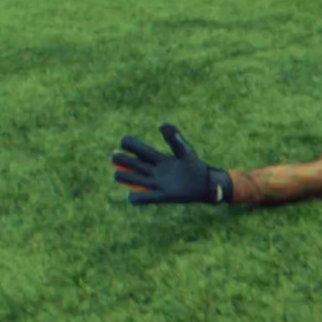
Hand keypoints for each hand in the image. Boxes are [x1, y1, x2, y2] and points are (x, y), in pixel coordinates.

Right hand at [112, 123, 234, 204]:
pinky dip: (135, 198)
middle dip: (121, 159)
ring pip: (132, 178)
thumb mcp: (185, 150)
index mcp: (157, 158)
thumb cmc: (194, 165)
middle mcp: (153, 170)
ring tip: (118, 174)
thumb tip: (161, 124)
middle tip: (115, 157)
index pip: (138, 149)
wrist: (205, 184)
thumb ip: (174, 138)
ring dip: (123, 176)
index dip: (128, 144)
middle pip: (131, 163)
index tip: (124, 142)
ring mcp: (156, 183)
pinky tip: (131, 196)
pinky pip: (144, 198)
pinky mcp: (162, 196)